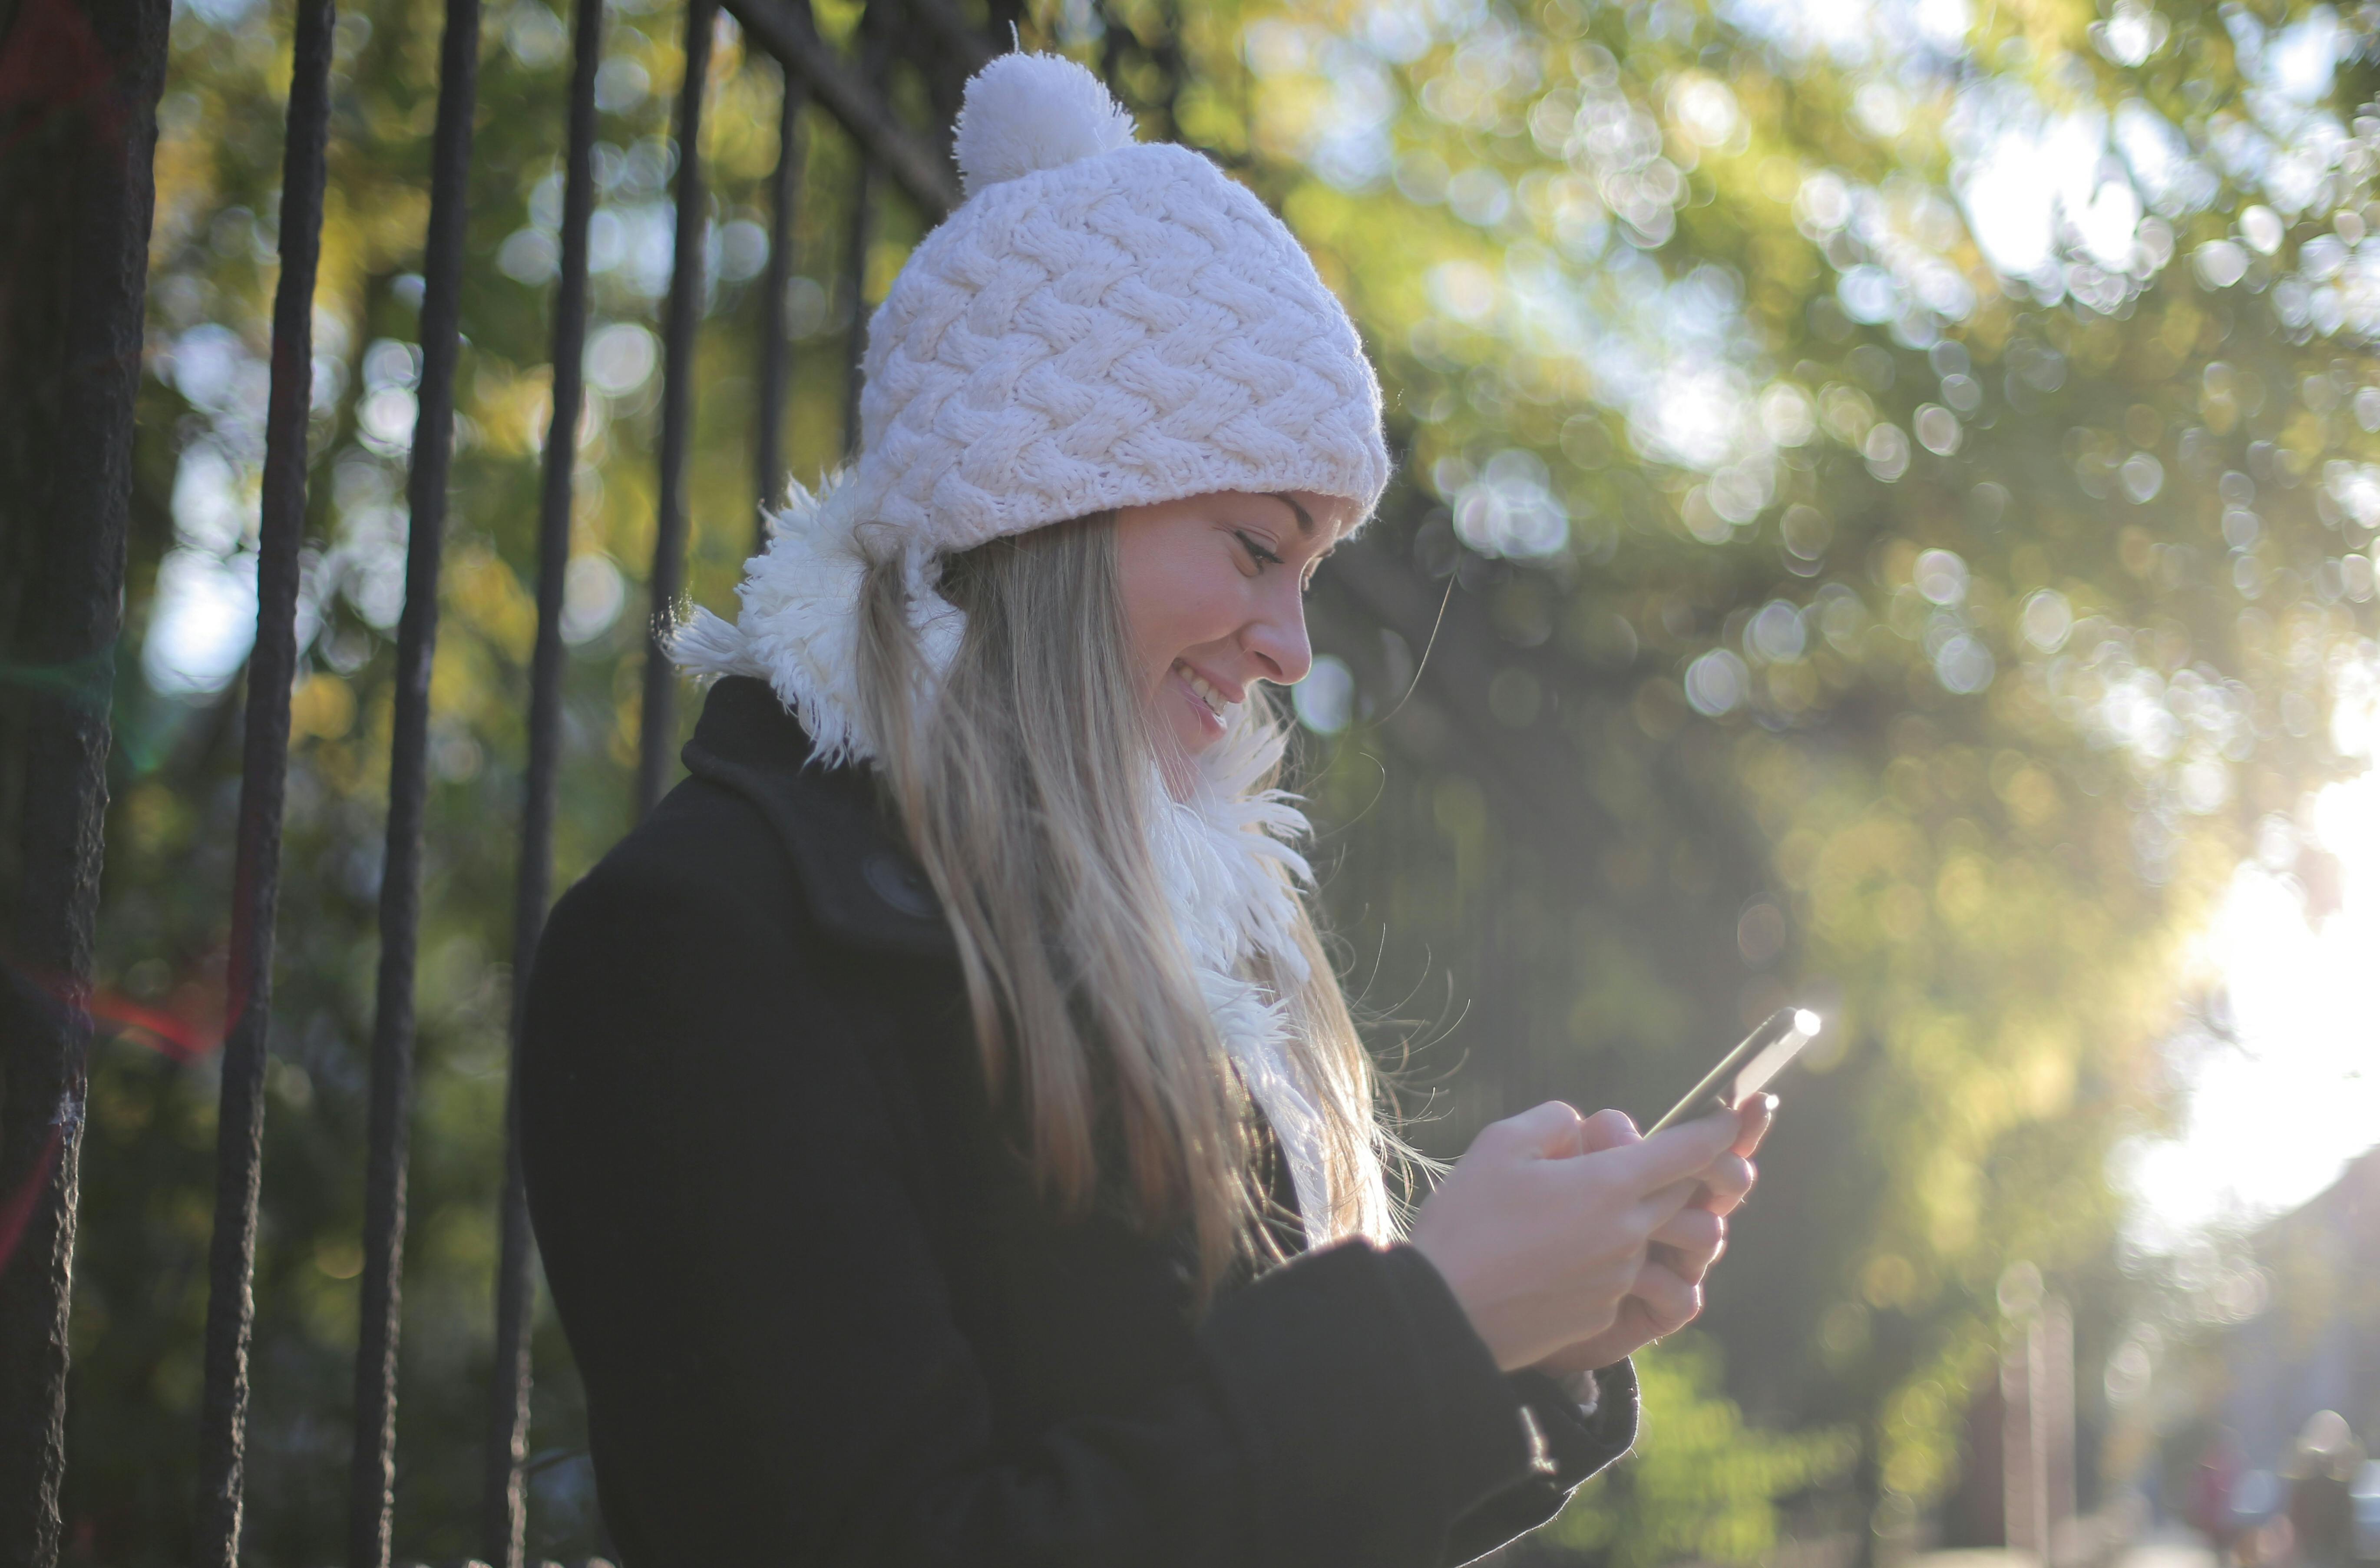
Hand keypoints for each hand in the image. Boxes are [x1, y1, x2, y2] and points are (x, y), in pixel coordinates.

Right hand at [1408, 1099, 1742, 1372]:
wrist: (1445, 1314)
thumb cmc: (1466, 1223)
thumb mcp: (1499, 1146)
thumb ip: (1552, 1122)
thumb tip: (1579, 1128)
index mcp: (1607, 1185)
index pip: (1688, 1150)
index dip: (1719, 1129)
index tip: (1733, 1115)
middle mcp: (1626, 1232)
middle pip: (1685, 1195)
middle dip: (1687, 1174)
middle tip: (1669, 1158)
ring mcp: (1618, 1278)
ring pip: (1657, 1238)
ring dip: (1649, 1219)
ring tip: (1610, 1211)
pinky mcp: (1604, 1313)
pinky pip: (1627, 1278)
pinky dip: (1612, 1260)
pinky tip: (1563, 1256)